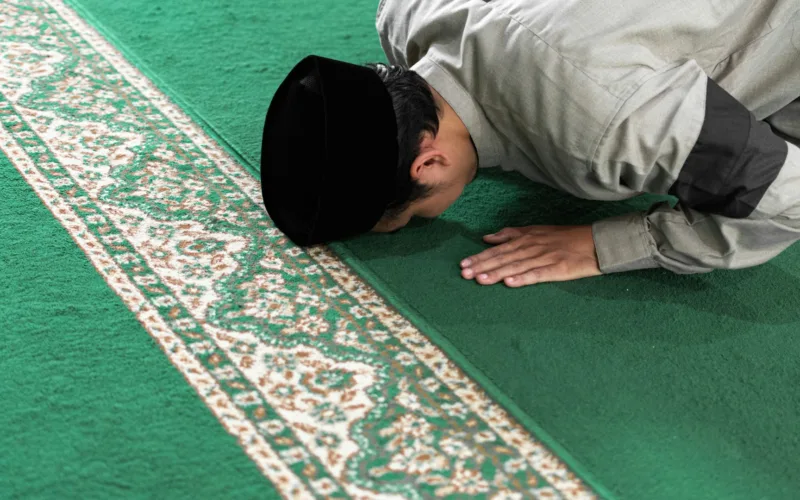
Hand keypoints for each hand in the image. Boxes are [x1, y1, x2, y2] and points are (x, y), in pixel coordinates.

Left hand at [460, 225, 601, 286]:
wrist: (596, 242)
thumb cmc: (565, 237)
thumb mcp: (537, 231)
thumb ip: (511, 234)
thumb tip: (487, 237)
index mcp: (526, 238)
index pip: (498, 249)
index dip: (480, 257)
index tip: (463, 264)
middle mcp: (532, 247)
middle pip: (503, 258)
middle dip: (483, 266)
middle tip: (464, 274)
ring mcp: (545, 258)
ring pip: (516, 266)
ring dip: (497, 273)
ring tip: (480, 280)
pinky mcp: (558, 269)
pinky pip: (537, 274)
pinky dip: (523, 278)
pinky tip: (510, 283)